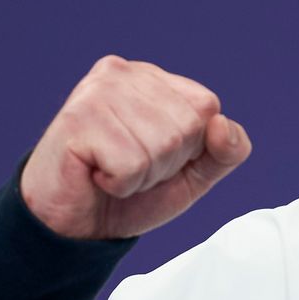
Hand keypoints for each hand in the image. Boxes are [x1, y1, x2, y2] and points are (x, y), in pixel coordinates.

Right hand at [19, 56, 250, 240]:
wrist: (72, 225)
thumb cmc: (128, 193)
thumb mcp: (193, 175)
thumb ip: (226, 151)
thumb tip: (223, 125)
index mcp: (153, 79)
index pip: (206, 107)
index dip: (190, 148)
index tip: (153, 156)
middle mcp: (125, 73)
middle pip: (186, 126)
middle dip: (165, 163)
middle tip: (129, 167)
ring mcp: (98, 91)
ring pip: (161, 144)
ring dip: (142, 176)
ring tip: (111, 170)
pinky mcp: (77, 118)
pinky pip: (131, 163)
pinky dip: (120, 183)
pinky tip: (96, 174)